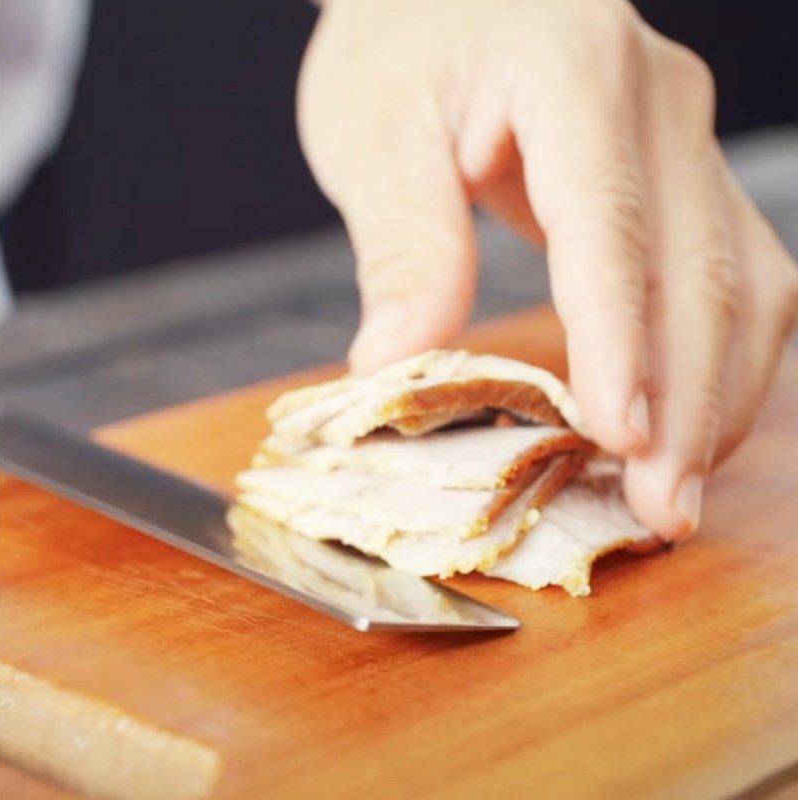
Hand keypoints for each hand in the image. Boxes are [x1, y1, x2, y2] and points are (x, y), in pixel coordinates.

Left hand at [298, 0, 797, 538]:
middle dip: (685, 402)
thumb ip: (403, 247)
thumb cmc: (401, 42)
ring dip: (718, 396)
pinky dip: (717, 362)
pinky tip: (688, 422)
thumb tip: (394, 363)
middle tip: (660, 508)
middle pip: (700, 271)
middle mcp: (659, 106)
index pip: (613, 228)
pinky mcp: (682, 179)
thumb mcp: (376, 136)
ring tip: (678, 488)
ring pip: (745, 283)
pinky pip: (732, 277)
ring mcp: (686, 142)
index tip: (619, 439)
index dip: (621, 342)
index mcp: (575, 75)